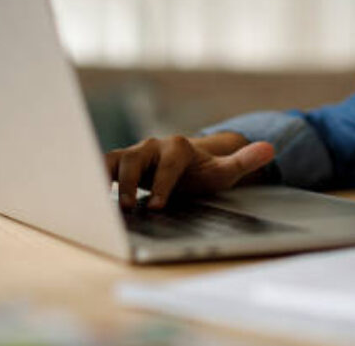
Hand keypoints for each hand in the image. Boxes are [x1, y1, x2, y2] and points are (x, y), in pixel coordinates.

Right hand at [103, 132, 274, 209]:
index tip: (157, 205)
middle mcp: (152, 146)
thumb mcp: (225, 171)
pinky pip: (101, 167)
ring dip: (106, 179)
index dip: (162, 184)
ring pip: (114, 160)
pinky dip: (92, 177)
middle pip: (134, 158)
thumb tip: (271, 148)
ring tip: (102, 203)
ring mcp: (134, 154)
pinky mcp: (119, 163)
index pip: (168, 164)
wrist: (187, 169)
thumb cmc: (204, 172)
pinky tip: (84, 197)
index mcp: (177, 147)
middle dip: (129, 182)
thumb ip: (244, 161)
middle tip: (128, 208)